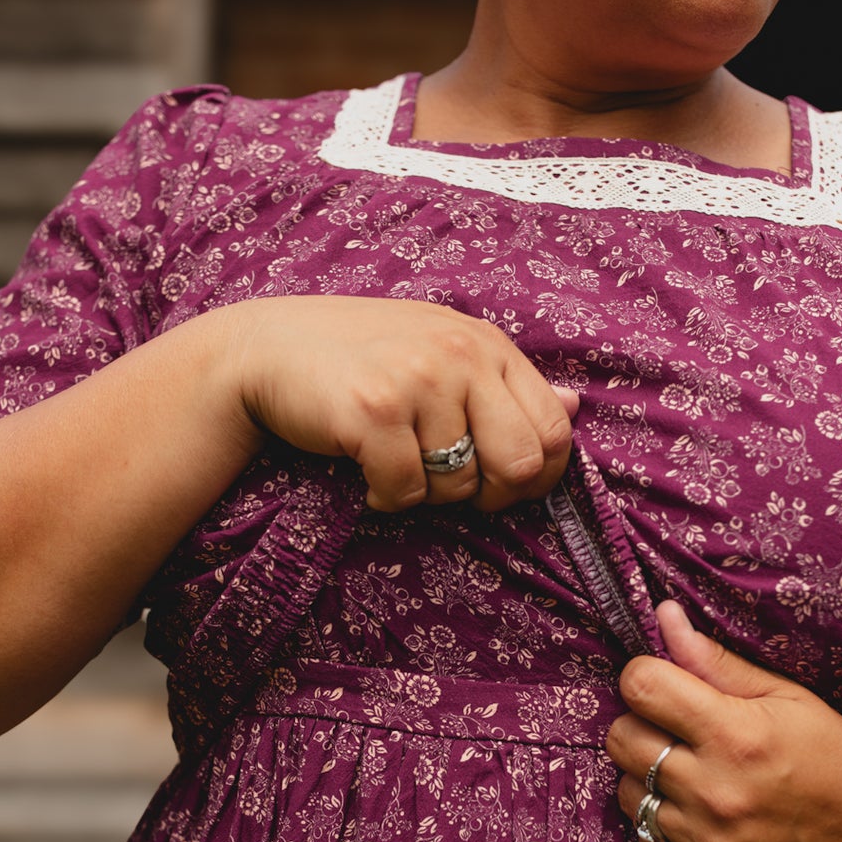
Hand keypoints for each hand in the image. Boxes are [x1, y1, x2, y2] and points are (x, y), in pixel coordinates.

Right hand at [211, 296, 578, 511]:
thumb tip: (575, 404)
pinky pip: (406, 492)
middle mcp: (461, 354)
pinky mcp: (375, 410)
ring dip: (425, 494)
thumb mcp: (441, 350)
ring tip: (394, 462)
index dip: (536, 476)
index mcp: (487, 344)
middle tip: (447, 485)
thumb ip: (504, 382)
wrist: (266, 348)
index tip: (496, 483)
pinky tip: (364, 470)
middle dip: (487, 494)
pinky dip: (384, 497)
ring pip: (458, 486)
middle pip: (520, 465)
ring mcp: (419, 379)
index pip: (555, 431)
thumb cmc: (359, 356)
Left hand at [606, 601, 841, 841]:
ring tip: (693, 771)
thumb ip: (713, 660)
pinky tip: (697, 809)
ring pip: (627, 790)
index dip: (645, 677)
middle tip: (681, 730)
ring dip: (648, 775)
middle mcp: (715, 791)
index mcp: (735, 734)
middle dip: (643, 724)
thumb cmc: (826, 747)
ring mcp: (708, 841)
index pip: (640, 688)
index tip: (665, 684)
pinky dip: (661, 820)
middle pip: (622, 739)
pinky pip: (643, 838)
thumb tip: (662, 616)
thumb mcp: (779, 693)